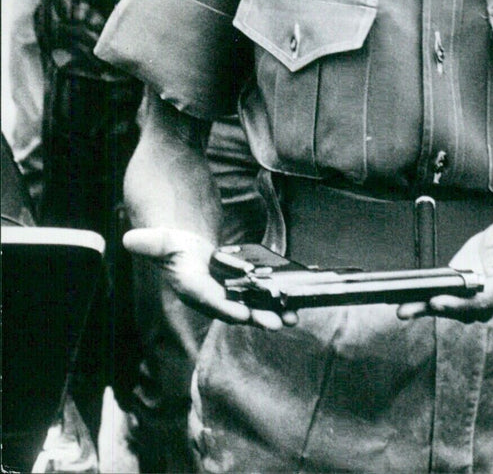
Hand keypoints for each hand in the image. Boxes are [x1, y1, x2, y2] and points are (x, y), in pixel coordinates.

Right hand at [123, 227, 298, 330]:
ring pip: (252, 308)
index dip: (225, 306)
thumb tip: (128, 239)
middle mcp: (210, 298)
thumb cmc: (174, 247)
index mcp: (191, 288)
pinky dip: (275, 304)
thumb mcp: (162, 241)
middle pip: (236, 309)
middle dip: (256, 317)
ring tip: (293, 318)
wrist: (185, 252)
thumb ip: (150, 242)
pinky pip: (259, 300)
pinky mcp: (240, 292)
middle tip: (277, 323)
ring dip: (272, 314)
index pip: (208, 299)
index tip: (242, 313)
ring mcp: (227, 297)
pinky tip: (294, 308)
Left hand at [396, 213, 492, 323]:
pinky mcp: (460, 288)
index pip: (479, 302)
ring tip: (403, 310)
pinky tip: (406, 302)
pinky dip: (423, 302)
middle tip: (410, 308)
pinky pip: (441, 297)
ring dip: (424, 309)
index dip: (457, 303)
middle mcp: (487, 300)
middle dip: (435, 310)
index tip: (437, 300)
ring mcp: (472, 297)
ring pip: (447, 308)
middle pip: (459, 310)